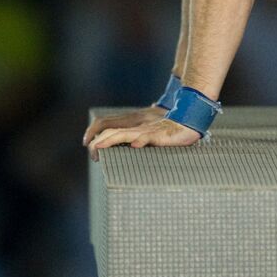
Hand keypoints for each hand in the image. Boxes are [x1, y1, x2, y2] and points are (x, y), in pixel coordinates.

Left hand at [87, 117, 201, 158]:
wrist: (189, 121)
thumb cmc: (170, 129)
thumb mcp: (149, 131)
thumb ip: (137, 135)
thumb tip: (129, 143)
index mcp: (133, 123)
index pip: (108, 123)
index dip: (95, 132)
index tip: (87, 143)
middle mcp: (137, 125)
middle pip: (112, 130)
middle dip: (99, 142)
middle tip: (93, 155)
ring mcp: (148, 130)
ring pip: (125, 133)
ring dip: (111, 141)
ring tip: (100, 148)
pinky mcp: (160, 135)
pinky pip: (148, 137)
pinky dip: (141, 140)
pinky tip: (135, 145)